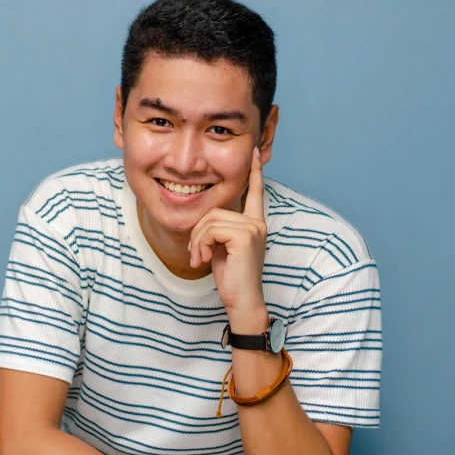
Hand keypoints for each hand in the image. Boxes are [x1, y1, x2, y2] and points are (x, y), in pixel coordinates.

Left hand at [188, 147, 267, 322]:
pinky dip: (201, 245)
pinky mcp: (245, 235)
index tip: (255, 152)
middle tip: (197, 254)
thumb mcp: (222, 248)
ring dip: (197, 241)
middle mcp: (256, 222)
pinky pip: (211, 229)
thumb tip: (206, 219)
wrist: (242, 302)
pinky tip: (205, 260)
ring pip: (210, 220)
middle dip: (198, 232)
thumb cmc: (232, 278)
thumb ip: (220, 229)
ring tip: (200, 259)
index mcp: (253, 223)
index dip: (255, 172)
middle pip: (214, 210)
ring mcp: (253, 228)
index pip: (255, 192)